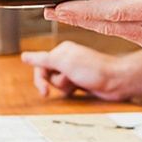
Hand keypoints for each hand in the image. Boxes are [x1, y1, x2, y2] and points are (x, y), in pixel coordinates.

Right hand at [20, 41, 137, 100]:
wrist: (117, 81)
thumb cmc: (95, 70)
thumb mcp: (64, 62)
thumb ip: (42, 59)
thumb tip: (24, 56)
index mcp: (62, 51)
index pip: (41, 63)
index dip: (40, 77)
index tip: (44, 90)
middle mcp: (67, 59)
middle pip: (48, 74)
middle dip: (54, 82)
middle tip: (61, 87)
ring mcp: (74, 71)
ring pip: (57, 83)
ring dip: (64, 87)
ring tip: (76, 85)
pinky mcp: (81, 81)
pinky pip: (67, 88)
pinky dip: (70, 91)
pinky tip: (79, 90)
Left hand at [44, 0, 141, 55]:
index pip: (112, 12)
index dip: (80, 10)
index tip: (56, 7)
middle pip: (106, 26)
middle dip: (75, 17)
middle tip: (48, 7)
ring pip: (115, 32)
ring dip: (90, 20)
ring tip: (66, 7)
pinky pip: (129, 35)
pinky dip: (111, 24)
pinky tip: (97, 13)